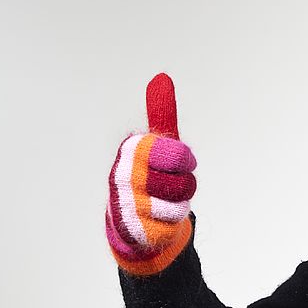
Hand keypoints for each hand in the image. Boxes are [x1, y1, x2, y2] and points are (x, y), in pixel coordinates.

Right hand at [105, 73, 196, 273]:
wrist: (130, 220)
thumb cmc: (149, 175)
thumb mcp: (156, 144)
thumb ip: (161, 113)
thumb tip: (161, 77)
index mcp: (132, 151)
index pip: (178, 154)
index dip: (185, 162)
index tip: (179, 163)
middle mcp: (123, 175)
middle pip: (183, 180)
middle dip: (184, 184)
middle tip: (172, 184)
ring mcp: (126, 203)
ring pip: (180, 203)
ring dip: (179, 204)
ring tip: (164, 202)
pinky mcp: (133, 230)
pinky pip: (172, 224)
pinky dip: (171, 223)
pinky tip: (158, 220)